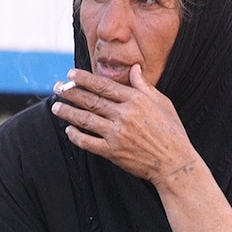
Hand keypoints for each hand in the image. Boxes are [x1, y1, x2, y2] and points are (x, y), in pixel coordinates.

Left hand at [50, 65, 195, 184]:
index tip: (71, 74)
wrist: (175, 163)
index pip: (103, 85)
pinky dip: (76, 136)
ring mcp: (117, 134)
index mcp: (136, 100)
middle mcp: (124, 115)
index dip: (84, 79)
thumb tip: (134, 68)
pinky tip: (69, 131)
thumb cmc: (172, 132)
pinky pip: (88, 142)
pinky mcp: (113, 152)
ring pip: (85, 119)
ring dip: (68, 112)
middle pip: (90, 100)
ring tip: (56, 107)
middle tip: (57, 87)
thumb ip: (144, 86)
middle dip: (70, 92)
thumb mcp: (162, 103)